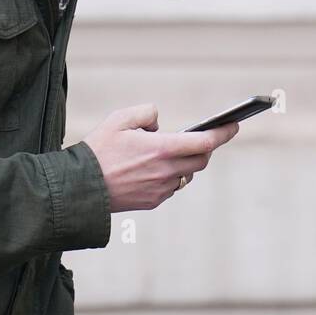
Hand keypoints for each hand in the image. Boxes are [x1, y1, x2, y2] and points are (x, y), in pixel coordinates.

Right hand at [81, 103, 239, 211]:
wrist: (80, 187)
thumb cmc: (98, 150)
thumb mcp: (119, 119)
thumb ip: (146, 113)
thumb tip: (159, 124)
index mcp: (161, 149)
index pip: (204, 141)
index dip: (223, 133)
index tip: (234, 125)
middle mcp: (166, 171)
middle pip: (201, 160)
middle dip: (204, 148)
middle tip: (200, 138)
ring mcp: (161, 189)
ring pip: (186, 174)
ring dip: (185, 163)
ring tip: (168, 152)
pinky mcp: (153, 201)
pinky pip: (171, 187)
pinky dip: (170, 176)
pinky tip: (152, 169)